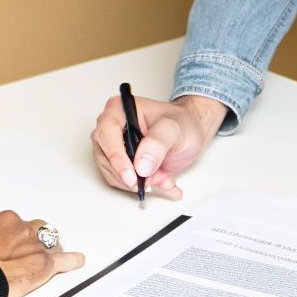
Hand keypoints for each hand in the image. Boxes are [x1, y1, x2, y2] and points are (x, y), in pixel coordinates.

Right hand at [0, 210, 85, 296]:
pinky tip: (77, 261)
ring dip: (49, 251)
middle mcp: (25, 229)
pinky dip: (73, 261)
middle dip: (34, 241)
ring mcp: (37, 246)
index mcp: (6, 220)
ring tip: (47, 258)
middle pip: (38, 231)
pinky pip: (66, 260)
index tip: (10, 246)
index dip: (16, 238)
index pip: (18, 225)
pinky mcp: (46, 264)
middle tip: (26, 253)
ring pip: (51, 243)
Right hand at [89, 93, 227, 201]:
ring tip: (163, 178)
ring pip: (112, 174)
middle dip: (129, 175)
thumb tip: (141, 165)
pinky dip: (141, 187)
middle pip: (105, 157)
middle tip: (151, 182)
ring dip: (138, 183)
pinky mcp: (119, 163)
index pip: (106, 135)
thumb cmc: (182, 124)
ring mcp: (113, 147)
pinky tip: (161, 180)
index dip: (117, 157)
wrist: (190, 132)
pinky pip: (122, 182)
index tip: (132, 175)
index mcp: (119, 110)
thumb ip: (158, 143)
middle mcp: (111, 128)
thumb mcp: (175, 129)